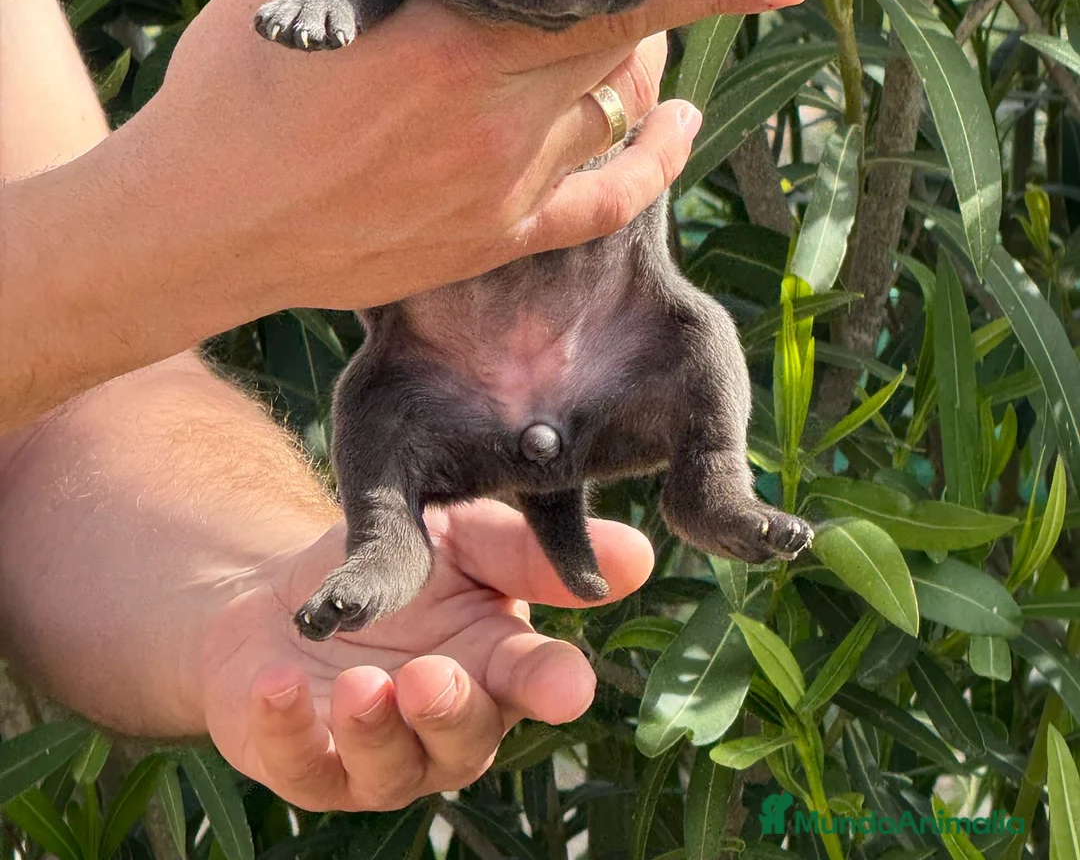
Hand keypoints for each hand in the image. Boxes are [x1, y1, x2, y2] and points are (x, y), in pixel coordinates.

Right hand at [2, 0, 811, 412]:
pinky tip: (676, 122)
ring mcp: (505, 188)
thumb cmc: (233, 89)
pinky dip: (653, 156)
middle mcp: (496, 120)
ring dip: (626, 60)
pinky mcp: (499, 237)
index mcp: (452, 44)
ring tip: (594, 27)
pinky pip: (607, 197)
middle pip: (622, 47)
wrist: (200, 225)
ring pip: (617, 108)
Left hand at [200, 500, 653, 810]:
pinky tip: (277, 684)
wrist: (287, 593)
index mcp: (497, 664)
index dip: (552, 686)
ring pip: (387, 765)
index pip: (537, 681)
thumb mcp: (463, 538)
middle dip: (450, 711)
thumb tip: (639, 555)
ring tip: (358, 684)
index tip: (566, 687)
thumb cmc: (399, 567)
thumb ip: (530, 551)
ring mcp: (378, 753)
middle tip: (430, 676)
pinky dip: (286, 729)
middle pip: (464, 737)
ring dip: (373, 728)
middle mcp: (448, 723)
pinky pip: (298, 762)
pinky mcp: (306, 763)